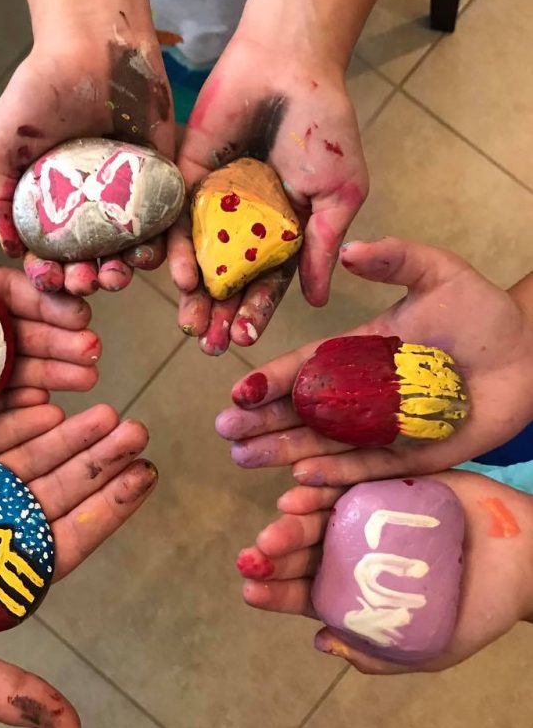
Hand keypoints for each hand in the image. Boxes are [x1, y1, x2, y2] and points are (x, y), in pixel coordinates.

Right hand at [0, 0, 173, 295]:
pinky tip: (149, 255)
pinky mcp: (157, 188)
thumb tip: (7, 246)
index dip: (48, 274)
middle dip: (85, 280)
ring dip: (120, 271)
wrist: (96, 47)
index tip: (50, 279)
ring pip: (124, 252)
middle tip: (86, 283)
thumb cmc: (40, 90)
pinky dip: (156, 247)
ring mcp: (123, 202)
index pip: (48, 254)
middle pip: (87, 260)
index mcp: (49, 206)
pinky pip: (160, 227)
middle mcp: (86, 211)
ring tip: (116, 274)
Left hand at [0, 213, 99, 448]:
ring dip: (49, 378)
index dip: (44, 306)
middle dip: (59, 346)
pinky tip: (46, 406)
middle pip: (15, 342)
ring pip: (6, 381)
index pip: (4, 299)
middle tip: (92, 354)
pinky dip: (14, 415)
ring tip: (83, 378)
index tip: (79, 316)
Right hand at [0, 402, 156, 725]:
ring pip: (30, 457)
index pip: (72, 535)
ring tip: (105, 414)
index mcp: (6, 568)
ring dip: (68, 435)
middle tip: (135, 431)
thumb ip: (4, 691)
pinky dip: (14, 421)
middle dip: (99, 461)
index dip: (110, 507)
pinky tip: (48, 408)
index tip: (145, 476)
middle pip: (61, 488)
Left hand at [171, 32, 367, 354]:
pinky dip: (176, 250)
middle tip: (207, 344)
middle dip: (219, 314)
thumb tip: (320, 302)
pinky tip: (179, 277)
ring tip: (190, 324)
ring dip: (195, 295)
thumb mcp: (338, 195)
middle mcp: (246, 229)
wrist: (288, 67)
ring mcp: (215, 209)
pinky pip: (177, 223)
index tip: (244, 339)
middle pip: (228, 281)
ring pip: (200, 261)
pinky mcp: (187, 185)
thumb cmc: (324, 129)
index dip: (256, 312)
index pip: (266, 284)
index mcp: (284, 235)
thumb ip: (321, 248)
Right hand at [216, 237, 532, 484]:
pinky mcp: (409, 456)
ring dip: (283, 452)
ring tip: (243, 456)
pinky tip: (301, 476)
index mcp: (355, 354)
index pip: (303, 370)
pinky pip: (366, 468)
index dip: (270, 381)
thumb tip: (349, 250)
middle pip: (301, 412)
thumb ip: (395, 260)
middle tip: (226, 433)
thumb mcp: (438, 274)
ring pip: (323, 443)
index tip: (237, 392)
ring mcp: (381, 428)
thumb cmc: (480, 312)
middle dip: (262, 423)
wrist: (527, 354)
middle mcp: (358, 395)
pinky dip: (335, 473)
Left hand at [236, 470, 532, 673]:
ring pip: (319, 513)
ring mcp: (365, 514)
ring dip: (294, 517)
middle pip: (304, 549)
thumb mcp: (430, 646)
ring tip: (278, 520)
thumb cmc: (478, 607)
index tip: (251, 590)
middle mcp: (350, 548)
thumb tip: (320, 641)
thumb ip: (378, 652)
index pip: (304, 591)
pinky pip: (348, 480)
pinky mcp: (382, 482)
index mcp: (353, 588)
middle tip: (258, 554)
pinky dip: (325, 482)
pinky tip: (301, 486)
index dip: (276, 591)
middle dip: (277, 553)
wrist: (527, 560)